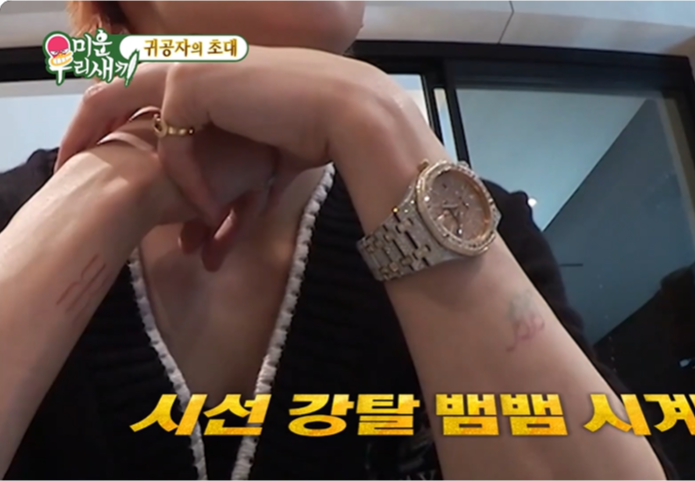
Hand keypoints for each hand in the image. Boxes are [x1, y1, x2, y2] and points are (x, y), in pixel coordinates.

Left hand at [57, 47, 400, 260]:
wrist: (347, 113)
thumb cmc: (315, 133)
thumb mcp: (261, 158)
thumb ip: (230, 180)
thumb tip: (214, 229)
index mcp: (208, 71)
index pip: (146, 88)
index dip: (121, 118)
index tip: (108, 153)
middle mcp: (193, 63)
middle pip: (115, 83)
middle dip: (88, 122)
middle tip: (71, 158)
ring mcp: (189, 69)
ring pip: (121, 101)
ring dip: (106, 143)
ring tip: (90, 175)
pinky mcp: (194, 85)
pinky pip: (172, 144)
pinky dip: (188, 183)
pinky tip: (213, 212)